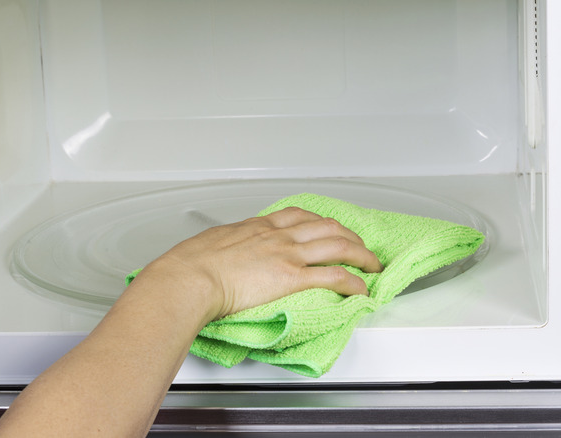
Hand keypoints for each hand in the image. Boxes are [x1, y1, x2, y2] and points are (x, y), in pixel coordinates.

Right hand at [133, 207, 382, 322]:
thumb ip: (230, 245)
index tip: (330, 229)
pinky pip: (334, 276)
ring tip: (373, 266)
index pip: (299, 216)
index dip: (321, 222)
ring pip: (338, 246)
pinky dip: (353, 282)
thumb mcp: (212, 243)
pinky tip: (362, 288)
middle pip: (327, 227)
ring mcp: (287, 254)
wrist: (188, 278)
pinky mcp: (291, 277)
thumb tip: (228, 252)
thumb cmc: (191, 265)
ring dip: (362, 256)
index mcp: (258, 226)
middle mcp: (278, 236)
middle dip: (351, 236)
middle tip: (361, 248)